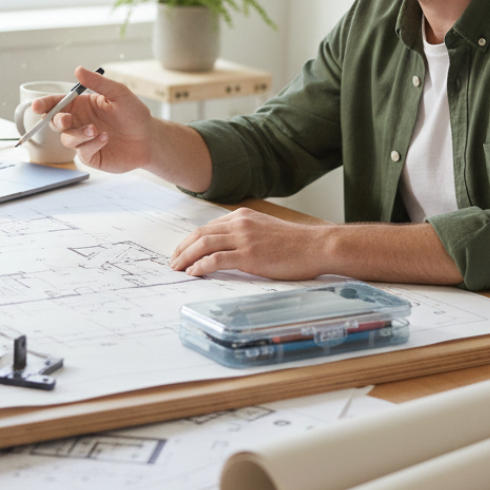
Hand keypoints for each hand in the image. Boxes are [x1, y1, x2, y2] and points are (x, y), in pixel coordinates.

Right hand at [31, 67, 154, 172]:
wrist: (149, 138)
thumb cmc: (134, 114)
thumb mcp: (118, 93)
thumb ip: (98, 82)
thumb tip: (78, 70)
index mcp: (81, 106)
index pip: (57, 104)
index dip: (44, 104)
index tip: (37, 106)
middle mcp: (79, 123)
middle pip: (55, 123)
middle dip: (56, 120)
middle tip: (66, 119)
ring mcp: (84, 141)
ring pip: (67, 139)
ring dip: (78, 134)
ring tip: (95, 130)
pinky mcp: (91, 156)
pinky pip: (82, 152)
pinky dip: (91, 144)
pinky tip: (105, 138)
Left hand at [170, 207, 324, 278]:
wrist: (316, 246)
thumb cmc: (295, 243)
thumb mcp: (265, 230)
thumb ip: (245, 233)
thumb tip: (227, 247)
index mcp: (242, 216)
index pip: (207, 227)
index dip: (191, 240)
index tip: (182, 251)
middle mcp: (240, 224)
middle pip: (200, 234)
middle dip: (183, 248)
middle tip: (173, 262)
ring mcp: (244, 239)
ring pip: (204, 245)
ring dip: (186, 257)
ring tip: (178, 268)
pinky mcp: (249, 256)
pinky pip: (216, 260)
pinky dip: (201, 266)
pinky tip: (194, 273)